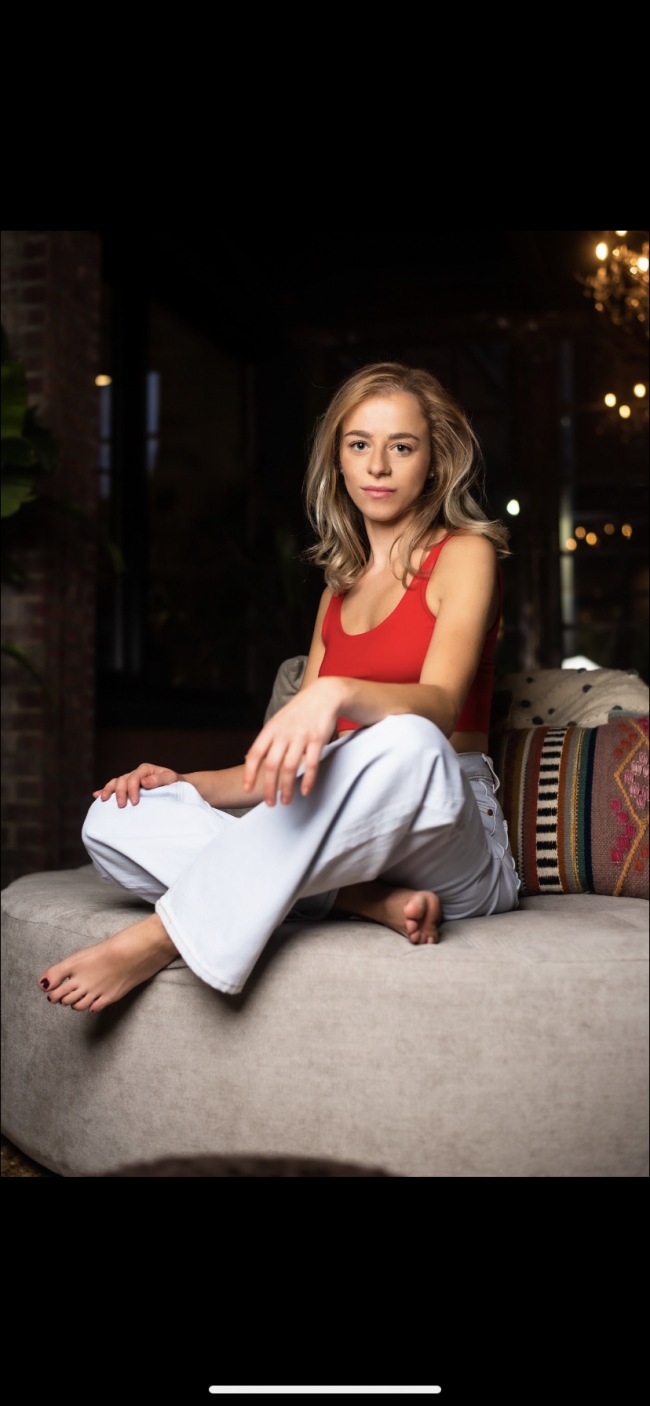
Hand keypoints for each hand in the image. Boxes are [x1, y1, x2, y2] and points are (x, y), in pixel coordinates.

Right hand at [93, 763, 180, 807]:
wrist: (177, 787)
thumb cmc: (174, 783)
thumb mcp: (170, 779)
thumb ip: (159, 779)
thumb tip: (144, 782)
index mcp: (145, 769)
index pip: (134, 778)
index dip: (132, 789)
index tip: (134, 802)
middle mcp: (135, 773)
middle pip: (122, 780)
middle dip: (119, 792)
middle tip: (121, 805)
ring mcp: (129, 780)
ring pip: (115, 782)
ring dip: (108, 790)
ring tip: (103, 799)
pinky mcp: (127, 788)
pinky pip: (113, 787)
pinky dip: (104, 791)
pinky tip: (96, 796)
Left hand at [243, 678, 341, 805]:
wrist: (324, 695)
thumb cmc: (299, 712)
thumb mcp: (278, 721)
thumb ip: (267, 740)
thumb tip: (250, 758)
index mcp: (271, 729)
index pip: (255, 754)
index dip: (249, 773)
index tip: (247, 788)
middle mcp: (284, 733)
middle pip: (272, 765)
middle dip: (269, 787)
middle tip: (270, 803)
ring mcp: (301, 736)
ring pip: (290, 768)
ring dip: (287, 788)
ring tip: (286, 801)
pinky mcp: (318, 739)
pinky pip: (311, 764)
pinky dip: (307, 780)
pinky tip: (304, 791)